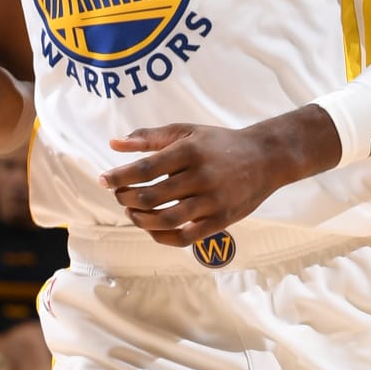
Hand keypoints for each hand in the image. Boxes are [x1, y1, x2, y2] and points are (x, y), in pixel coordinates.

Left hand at [101, 111, 335, 247]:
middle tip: (119, 195)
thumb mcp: (186, 132)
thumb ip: (149, 138)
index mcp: (190, 151)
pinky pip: (184, 237)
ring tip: (132, 211)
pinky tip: (151, 227)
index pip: (144, 169)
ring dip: (140, 219)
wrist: (266, 158)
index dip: (119, 177)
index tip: (104, 180)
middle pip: (150, 197)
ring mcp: (211, 201)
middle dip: (126, 198)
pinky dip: (161, 236)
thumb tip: (114, 143)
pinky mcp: (220, 220)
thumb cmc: (219, 143)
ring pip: (164, 220)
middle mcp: (200, 177)